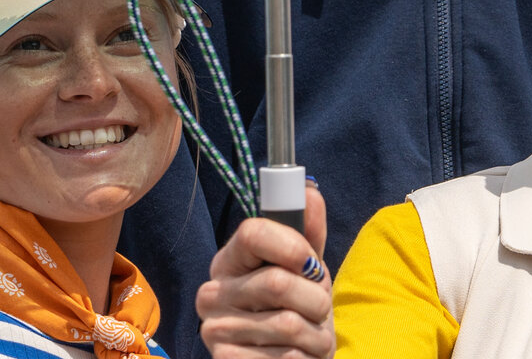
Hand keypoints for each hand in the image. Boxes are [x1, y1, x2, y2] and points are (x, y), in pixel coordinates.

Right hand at [198, 183, 333, 358]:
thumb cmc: (300, 311)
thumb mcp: (307, 272)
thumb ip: (308, 233)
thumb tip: (308, 189)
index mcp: (230, 261)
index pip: (252, 233)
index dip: (292, 246)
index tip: (310, 263)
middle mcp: (213, 293)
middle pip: (278, 282)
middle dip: (316, 298)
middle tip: (319, 309)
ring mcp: (215, 331)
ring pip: (288, 323)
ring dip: (317, 333)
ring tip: (312, 336)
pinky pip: (286, 357)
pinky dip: (306, 358)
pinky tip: (300, 357)